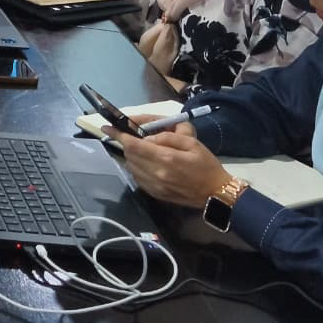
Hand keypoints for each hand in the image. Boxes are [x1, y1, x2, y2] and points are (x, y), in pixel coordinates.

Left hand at [116, 123, 234, 206]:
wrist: (215, 193)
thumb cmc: (206, 165)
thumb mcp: (192, 143)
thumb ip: (167, 137)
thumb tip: (148, 138)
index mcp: (165, 158)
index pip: (134, 145)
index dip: (118, 135)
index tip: (107, 128)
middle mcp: (156, 173)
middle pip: (130, 155)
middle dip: (127, 144)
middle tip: (133, 137)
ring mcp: (154, 186)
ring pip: (131, 167)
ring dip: (132, 156)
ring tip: (143, 150)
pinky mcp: (155, 194)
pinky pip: (137, 178)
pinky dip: (137, 168)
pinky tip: (147, 164)